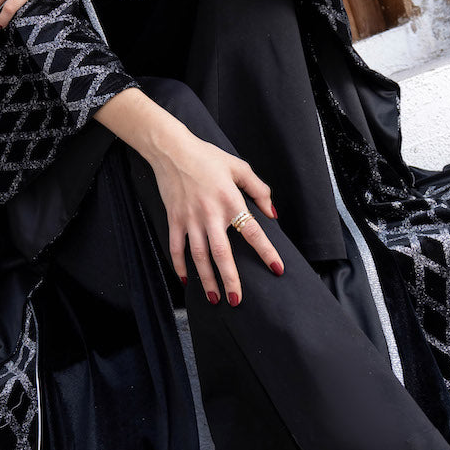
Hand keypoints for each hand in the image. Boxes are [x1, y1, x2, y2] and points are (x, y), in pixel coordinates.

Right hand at [145, 122, 283, 303]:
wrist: (172, 150)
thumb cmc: (207, 157)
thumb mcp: (239, 168)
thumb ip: (259, 190)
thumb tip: (272, 213)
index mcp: (230, 201)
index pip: (253, 232)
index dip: (266, 252)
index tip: (277, 269)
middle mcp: (210, 214)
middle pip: (222, 253)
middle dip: (230, 279)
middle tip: (236, 300)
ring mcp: (190, 219)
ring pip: (199, 256)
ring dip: (207, 279)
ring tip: (215, 298)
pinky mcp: (174, 219)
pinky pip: (176, 247)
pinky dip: (180, 265)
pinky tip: (186, 279)